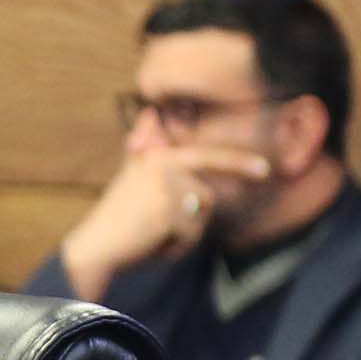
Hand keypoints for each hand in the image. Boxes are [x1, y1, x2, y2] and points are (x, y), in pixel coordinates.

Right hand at [54, 145, 274, 301]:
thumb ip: (146, 152)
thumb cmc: (118, 220)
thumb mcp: (132, 179)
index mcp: (157, 156)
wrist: (95, 247)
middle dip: (206, 211)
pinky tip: (154, 245)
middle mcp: (163, 164)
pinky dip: (177, 247)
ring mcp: (166, 185)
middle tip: (258, 178)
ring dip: (185, 234)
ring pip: (202, 215)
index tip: (265, 169)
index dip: (237, 163)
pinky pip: (192, 233)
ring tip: (156, 236)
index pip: (205, 157)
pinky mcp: (168, 209)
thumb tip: (150, 113)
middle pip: (207, 194)